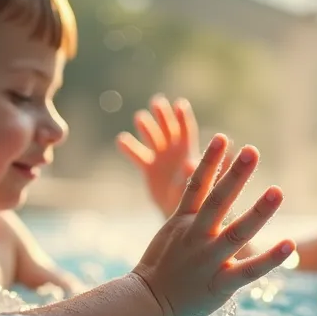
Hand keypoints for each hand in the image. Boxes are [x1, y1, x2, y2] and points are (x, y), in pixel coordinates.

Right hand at [117, 95, 204, 214]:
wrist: (180, 213)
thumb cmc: (195, 199)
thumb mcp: (194, 187)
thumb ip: (191, 174)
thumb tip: (190, 164)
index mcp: (189, 152)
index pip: (185, 131)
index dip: (182, 118)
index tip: (179, 104)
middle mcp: (174, 150)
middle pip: (168, 128)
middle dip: (163, 116)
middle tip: (157, 102)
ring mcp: (160, 157)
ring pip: (152, 137)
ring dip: (147, 127)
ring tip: (140, 117)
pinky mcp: (149, 167)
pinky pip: (138, 155)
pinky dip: (129, 148)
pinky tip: (121, 140)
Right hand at [131, 133, 294, 315]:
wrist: (148, 302)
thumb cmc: (164, 264)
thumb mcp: (172, 229)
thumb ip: (190, 205)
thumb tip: (198, 176)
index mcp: (183, 221)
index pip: (196, 185)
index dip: (210, 161)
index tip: (223, 138)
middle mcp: (196, 236)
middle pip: (216, 201)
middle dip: (234, 175)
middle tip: (252, 151)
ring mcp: (208, 260)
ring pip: (235, 232)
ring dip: (258, 211)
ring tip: (277, 190)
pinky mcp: (220, 283)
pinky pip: (248, 270)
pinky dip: (270, 258)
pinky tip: (289, 244)